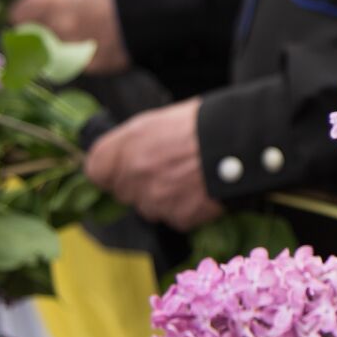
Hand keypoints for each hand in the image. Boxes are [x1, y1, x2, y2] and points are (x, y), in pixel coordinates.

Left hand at [10, 0, 130, 73]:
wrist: (149, 3)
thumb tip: (38, 7)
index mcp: (48, 2)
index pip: (18, 15)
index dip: (25, 15)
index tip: (32, 17)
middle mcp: (55, 28)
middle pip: (34, 37)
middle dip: (43, 34)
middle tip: (60, 28)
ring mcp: (73, 48)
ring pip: (54, 54)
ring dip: (63, 48)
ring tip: (84, 36)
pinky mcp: (91, 65)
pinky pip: (80, 64)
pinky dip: (87, 57)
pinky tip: (102, 44)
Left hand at [84, 98, 222, 230]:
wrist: (240, 142)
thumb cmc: (204, 123)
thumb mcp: (160, 119)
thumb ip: (133, 141)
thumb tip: (124, 154)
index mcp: (124, 146)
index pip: (96, 170)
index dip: (112, 168)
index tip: (126, 165)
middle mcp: (133, 175)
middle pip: (124, 191)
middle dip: (141, 183)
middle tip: (168, 168)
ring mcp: (154, 200)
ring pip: (150, 206)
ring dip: (164, 197)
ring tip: (191, 177)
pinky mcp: (177, 217)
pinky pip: (176, 217)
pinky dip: (187, 208)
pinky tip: (202, 190)